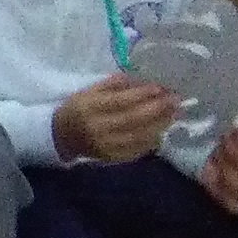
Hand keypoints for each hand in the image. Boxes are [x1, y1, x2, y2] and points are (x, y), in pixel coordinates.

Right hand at [51, 73, 180, 164]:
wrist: (62, 136)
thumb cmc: (78, 109)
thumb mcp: (88, 91)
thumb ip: (113, 85)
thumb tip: (141, 79)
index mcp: (89, 108)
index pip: (119, 101)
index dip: (142, 95)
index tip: (160, 87)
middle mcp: (98, 128)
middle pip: (133, 119)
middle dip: (157, 109)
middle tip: (175, 100)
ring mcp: (106, 145)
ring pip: (139, 136)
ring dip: (160, 124)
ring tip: (174, 113)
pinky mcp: (113, 158)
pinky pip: (138, 149)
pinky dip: (153, 139)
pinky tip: (162, 129)